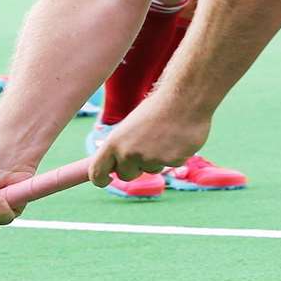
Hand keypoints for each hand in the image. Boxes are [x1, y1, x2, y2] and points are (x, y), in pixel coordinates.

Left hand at [88, 99, 210, 185]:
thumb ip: (122, 146)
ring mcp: (150, 160)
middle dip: (133, 168)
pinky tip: (177, 137)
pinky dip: (173, 155)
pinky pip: (169, 165)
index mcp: (114, 142)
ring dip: (156, 159)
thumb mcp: (130, 126)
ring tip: (164, 136)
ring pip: (150, 170)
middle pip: (125, 175)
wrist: (184, 99)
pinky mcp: (170, 163)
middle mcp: (129, 154)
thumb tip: (115, 165)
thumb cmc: (157, 108)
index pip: (97, 171)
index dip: (100, 179)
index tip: (106, 180)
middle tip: (144, 148)